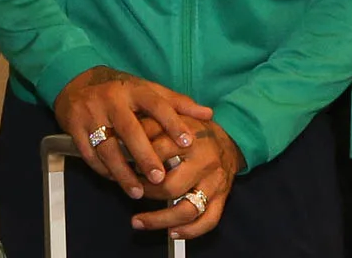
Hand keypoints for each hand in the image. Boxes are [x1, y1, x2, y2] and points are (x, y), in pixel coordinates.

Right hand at [53, 66, 214, 199]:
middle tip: (159, 178)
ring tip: (136, 191)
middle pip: (130, 130)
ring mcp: (91, 113)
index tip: (188, 143)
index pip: (158, 105)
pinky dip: (102, 170)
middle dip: (145, 155)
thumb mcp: (149, 90)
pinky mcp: (74, 128)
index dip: (174, 123)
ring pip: (107, 147)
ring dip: (122, 172)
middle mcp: (113, 99)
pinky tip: (116, 181)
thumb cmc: (123, 91)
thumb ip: (178, 103)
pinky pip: (89, 154)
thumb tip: (209, 114)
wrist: (78, 83)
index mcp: (135, 89)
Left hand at [132, 118, 242, 239]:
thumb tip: (120, 138)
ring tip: (137, 222)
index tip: (121, 168)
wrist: (230, 140)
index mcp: (192, 140)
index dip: (136, 163)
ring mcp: (214, 183)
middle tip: (131, 191)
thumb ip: (150, 125)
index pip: (158, 154)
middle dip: (145, 193)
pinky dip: (190, 231)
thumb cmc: (196, 131)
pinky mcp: (222, 197)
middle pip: (170, 186)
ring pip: (187, 209)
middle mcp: (205, 162)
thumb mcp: (175, 119)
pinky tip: (171, 232)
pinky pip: (208, 221)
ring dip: (160, 220)